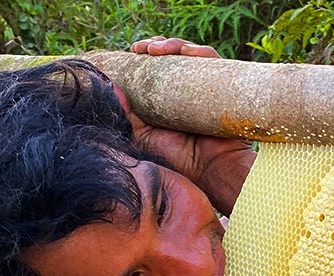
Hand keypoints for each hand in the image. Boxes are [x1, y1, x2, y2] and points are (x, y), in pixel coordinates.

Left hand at [118, 37, 254, 214]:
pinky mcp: (224, 86)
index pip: (160, 67)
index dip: (147, 55)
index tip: (133, 51)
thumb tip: (109, 87)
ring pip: (192, 54)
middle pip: (176, 56)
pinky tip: (185, 52)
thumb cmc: (178, 159)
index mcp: (170, 97)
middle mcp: (190, 89)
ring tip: (155, 49)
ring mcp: (208, 87)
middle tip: (141, 48)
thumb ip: (126, 116)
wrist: (209, 172)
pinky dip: (199, 52)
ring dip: (173, 45)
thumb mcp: (143, 135)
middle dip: (157, 46)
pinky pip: (213, 62)